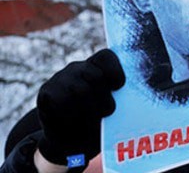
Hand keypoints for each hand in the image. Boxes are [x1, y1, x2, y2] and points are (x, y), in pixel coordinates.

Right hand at [37, 49, 124, 165]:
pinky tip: (73, 121)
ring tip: (92, 120)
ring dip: (90, 109)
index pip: (106, 56)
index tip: (120, 86)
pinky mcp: (47, 92)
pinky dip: (72, 115)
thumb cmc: (98, 122)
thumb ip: (121, 98)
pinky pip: (63, 101)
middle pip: (95, 76)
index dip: (115, 70)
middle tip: (108, 112)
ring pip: (81, 89)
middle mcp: (78, 68)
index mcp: (97, 67)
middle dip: (104, 97)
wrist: (70, 141)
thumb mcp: (113, 108)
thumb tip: (131, 97)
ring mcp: (61, 78)